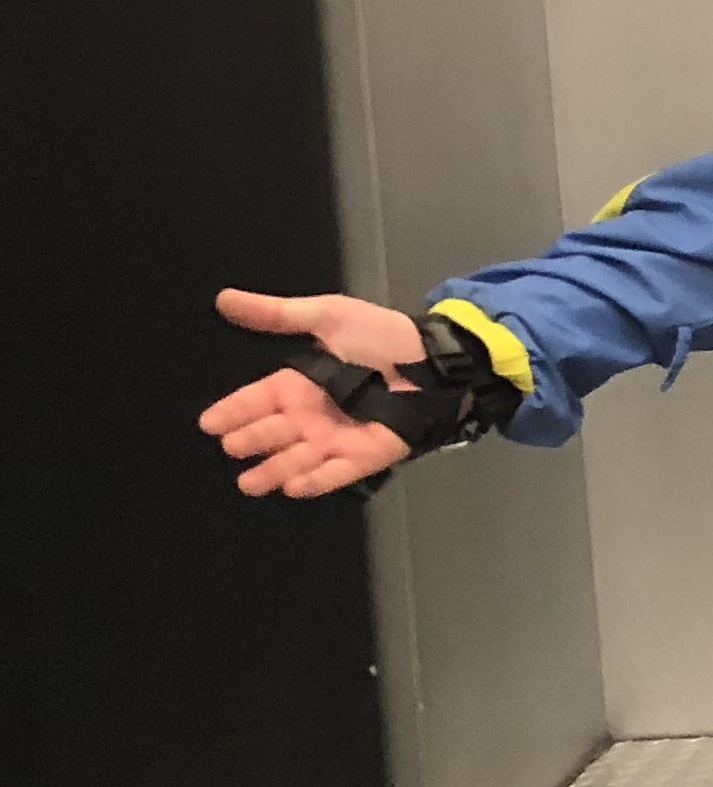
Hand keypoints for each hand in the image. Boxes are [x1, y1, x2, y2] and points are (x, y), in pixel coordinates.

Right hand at [198, 288, 424, 496]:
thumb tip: (224, 299)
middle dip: (250, 440)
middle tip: (230, 447)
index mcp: (299, 383)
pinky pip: (336, 473)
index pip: (256, 400)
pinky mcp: (366, 454)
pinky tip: (293, 488)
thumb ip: (277, 314)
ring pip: (297, 458)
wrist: (432, 357)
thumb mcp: (327, 316)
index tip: (207, 424)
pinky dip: (316, 481)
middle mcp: (312, 415)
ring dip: (274, 470)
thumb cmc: (381, 336)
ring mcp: (338, 437)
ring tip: (249, 484)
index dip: (233, 411)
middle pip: (272, 432)